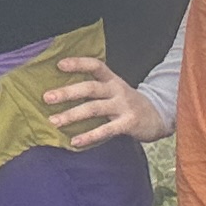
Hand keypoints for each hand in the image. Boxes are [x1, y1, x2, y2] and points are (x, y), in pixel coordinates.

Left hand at [46, 53, 166, 150]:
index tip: (59, 65)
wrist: (158, 116)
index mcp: (112, 80)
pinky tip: (75, 141)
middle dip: (67, 93)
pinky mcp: (128, 123)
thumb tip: (61, 91)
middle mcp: (117, 90)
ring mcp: (123, 106)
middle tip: (47, 97)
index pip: (95, 65)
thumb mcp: (114, 90)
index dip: (78, 63)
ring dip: (72, 115)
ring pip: (94, 109)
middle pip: (90, 88)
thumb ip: (95, 89)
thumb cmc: (127, 103)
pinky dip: (89, 136)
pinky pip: (106, 130)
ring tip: (54, 121)